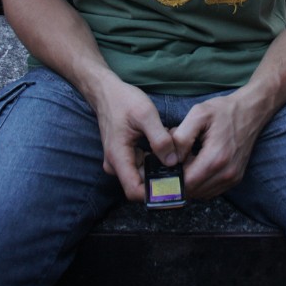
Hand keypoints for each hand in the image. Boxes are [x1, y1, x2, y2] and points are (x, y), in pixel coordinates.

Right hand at [94, 73, 177, 200]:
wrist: (106, 91)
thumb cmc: (123, 100)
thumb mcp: (146, 114)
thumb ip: (159, 139)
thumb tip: (172, 162)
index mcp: (118, 158)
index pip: (135, 192)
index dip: (155, 193)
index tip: (175, 186)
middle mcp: (115, 165)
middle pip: (141, 184)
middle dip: (161, 176)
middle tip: (179, 161)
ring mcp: (118, 161)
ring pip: (142, 174)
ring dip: (158, 166)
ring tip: (172, 149)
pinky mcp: (123, 156)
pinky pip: (140, 165)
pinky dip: (153, 159)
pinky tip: (164, 144)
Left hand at [172, 89, 260, 199]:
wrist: (250, 111)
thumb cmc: (223, 110)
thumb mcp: (198, 114)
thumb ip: (181, 137)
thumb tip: (170, 159)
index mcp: (216, 158)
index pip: (186, 183)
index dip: (171, 176)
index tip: (164, 164)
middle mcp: (226, 173)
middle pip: (192, 191)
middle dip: (178, 178)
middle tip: (174, 159)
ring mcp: (232, 178)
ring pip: (201, 193)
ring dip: (189, 182)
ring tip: (186, 160)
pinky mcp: (235, 179)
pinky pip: (210, 190)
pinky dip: (200, 182)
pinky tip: (197, 164)